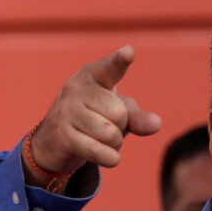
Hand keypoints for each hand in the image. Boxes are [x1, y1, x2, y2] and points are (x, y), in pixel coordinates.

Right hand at [24, 46, 161, 185]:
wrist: (56, 139)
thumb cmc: (95, 118)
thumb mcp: (120, 114)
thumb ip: (138, 117)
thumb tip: (156, 124)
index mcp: (94, 75)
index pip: (110, 68)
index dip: (120, 61)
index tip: (129, 52)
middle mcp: (76, 88)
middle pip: (119, 114)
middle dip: (119, 127)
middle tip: (103, 124)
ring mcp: (66, 110)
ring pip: (110, 134)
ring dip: (114, 144)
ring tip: (99, 138)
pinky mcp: (62, 135)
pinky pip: (99, 151)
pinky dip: (110, 158)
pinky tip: (105, 155)